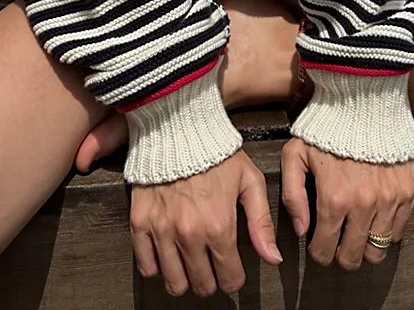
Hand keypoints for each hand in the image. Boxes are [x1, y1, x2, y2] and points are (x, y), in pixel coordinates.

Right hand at [129, 149, 282, 297]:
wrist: (177, 128)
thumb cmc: (216, 152)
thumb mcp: (249, 181)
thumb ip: (261, 223)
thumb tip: (273, 258)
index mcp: (219, 226)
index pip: (230, 279)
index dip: (234, 278)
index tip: (232, 269)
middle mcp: (190, 234)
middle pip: (202, 286)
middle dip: (211, 280)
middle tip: (211, 266)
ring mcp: (162, 230)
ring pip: (174, 283)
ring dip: (185, 278)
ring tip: (190, 263)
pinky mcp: (140, 222)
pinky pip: (146, 265)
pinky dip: (157, 267)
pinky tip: (167, 255)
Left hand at [280, 137, 413, 269]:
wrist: (363, 103)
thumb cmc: (326, 128)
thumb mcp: (295, 154)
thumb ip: (292, 195)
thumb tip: (301, 229)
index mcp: (333, 199)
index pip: (325, 250)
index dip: (319, 252)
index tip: (318, 244)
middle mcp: (363, 206)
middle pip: (353, 258)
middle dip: (341, 255)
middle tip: (337, 242)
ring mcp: (388, 201)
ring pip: (377, 250)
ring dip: (364, 246)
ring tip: (356, 232)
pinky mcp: (406, 193)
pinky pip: (398, 232)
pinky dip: (386, 232)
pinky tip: (374, 218)